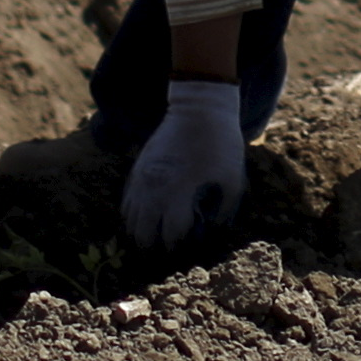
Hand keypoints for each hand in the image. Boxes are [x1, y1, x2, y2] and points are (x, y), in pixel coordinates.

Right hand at [122, 78, 246, 249]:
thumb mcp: (233, 178)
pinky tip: (145, 219)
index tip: (187, 250)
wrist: (200, 108)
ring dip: (141, 233)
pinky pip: (126, 201)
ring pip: (130, 219)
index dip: (178, 247)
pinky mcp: (138, 168)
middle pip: (143, 232)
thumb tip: (214, 232)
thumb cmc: (221, 143)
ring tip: (154, 240)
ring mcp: (143, 177)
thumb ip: (225, 210)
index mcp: (180, 190)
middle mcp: (155, 186)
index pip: (171, 233)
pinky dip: (133, 215)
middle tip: (167, 252)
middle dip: (155, 247)